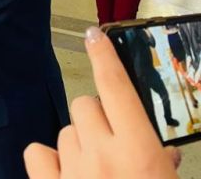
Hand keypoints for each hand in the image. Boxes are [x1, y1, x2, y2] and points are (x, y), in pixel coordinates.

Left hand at [23, 26, 179, 178]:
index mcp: (138, 152)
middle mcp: (101, 155)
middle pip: (84, 104)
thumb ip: (163, 163)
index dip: (104, 56)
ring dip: (78, 143)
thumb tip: (164, 154)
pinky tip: (64, 172)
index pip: (116, 87)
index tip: (94, 35)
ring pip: (64, 130)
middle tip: (111, 142)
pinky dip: (47, 158)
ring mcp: (72, 170)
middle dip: (96, 118)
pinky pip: (36, 151)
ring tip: (95, 169)